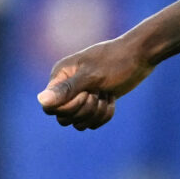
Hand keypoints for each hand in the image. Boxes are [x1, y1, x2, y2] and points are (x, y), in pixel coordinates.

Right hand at [39, 34, 154, 129]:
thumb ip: (66, 89)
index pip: (49, 107)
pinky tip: (111, 98)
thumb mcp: (91, 76)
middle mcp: (66, 87)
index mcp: (60, 77)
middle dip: (85, 110)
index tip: (85, 94)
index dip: (67, 108)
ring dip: (96, 113)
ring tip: (107, 95)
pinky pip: (92, 122)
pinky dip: (104, 115)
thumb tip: (41, 100)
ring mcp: (80, 96)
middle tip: (98, 93)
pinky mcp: (94, 104)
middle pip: (63, 118)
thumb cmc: (115, 61)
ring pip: (78, 122)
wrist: (138, 56)